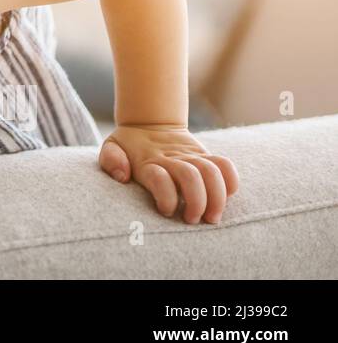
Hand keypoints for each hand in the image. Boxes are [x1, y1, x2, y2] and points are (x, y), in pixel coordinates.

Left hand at [99, 125, 239, 223]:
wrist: (150, 123)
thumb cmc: (129, 145)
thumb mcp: (111, 147)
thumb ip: (111, 160)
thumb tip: (123, 175)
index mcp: (147, 161)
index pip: (159, 178)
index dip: (166, 198)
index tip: (166, 211)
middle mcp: (171, 158)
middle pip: (190, 177)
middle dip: (196, 202)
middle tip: (192, 220)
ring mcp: (191, 156)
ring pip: (212, 173)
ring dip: (216, 198)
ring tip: (212, 217)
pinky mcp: (205, 155)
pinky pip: (226, 165)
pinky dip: (231, 182)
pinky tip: (226, 197)